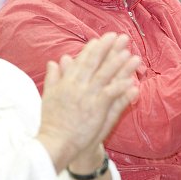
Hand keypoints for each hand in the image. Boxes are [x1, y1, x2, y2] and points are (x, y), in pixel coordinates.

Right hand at [37, 33, 139, 171]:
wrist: (55, 143)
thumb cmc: (52, 122)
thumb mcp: (49, 95)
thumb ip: (54, 77)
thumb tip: (55, 61)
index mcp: (67, 81)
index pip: (81, 61)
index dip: (92, 49)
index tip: (101, 39)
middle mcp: (78, 85)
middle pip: (95, 63)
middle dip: (108, 48)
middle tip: (119, 36)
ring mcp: (88, 96)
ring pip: (106, 75)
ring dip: (120, 64)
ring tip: (132, 54)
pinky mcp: (96, 109)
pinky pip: (111, 93)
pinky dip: (121, 86)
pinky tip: (132, 81)